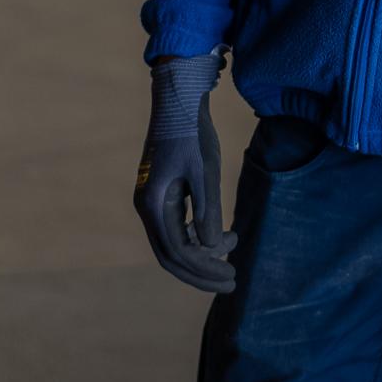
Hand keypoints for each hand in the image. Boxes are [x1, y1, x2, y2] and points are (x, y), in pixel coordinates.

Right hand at [134, 52, 238, 294]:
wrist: (177, 100)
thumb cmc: (192, 132)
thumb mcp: (205, 171)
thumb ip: (207, 210)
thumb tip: (212, 248)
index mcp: (153, 204)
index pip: (178, 253)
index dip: (205, 270)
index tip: (233, 276)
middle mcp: (146, 208)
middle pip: (171, 257)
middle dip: (202, 272)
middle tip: (233, 281)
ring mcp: (151, 203)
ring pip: (174, 245)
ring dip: (203, 253)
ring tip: (235, 245)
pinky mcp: (161, 196)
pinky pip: (176, 229)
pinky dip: (198, 237)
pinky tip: (223, 234)